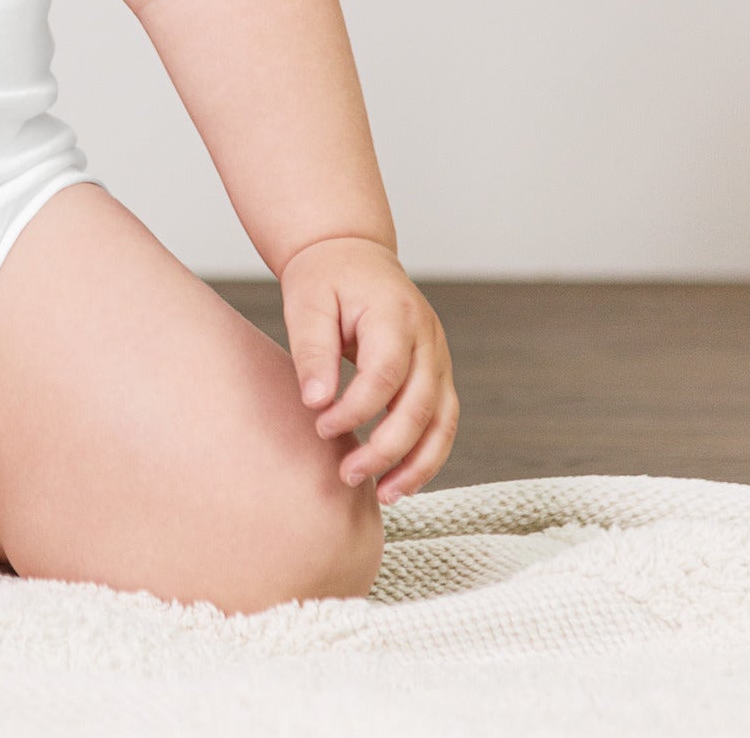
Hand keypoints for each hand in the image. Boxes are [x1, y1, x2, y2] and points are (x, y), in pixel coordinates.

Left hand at [279, 234, 457, 504]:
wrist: (352, 254)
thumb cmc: (325, 278)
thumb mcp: (307, 302)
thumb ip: (312, 350)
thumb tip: (315, 403)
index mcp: (395, 314)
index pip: (385, 374)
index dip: (356, 409)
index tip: (320, 427)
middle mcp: (427, 338)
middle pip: (420, 405)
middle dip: (386, 448)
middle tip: (347, 474)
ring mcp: (439, 357)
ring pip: (443, 421)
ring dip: (417, 464)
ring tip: (384, 495)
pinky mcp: (437, 374)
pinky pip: (442, 421)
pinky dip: (427, 454)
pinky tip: (400, 481)